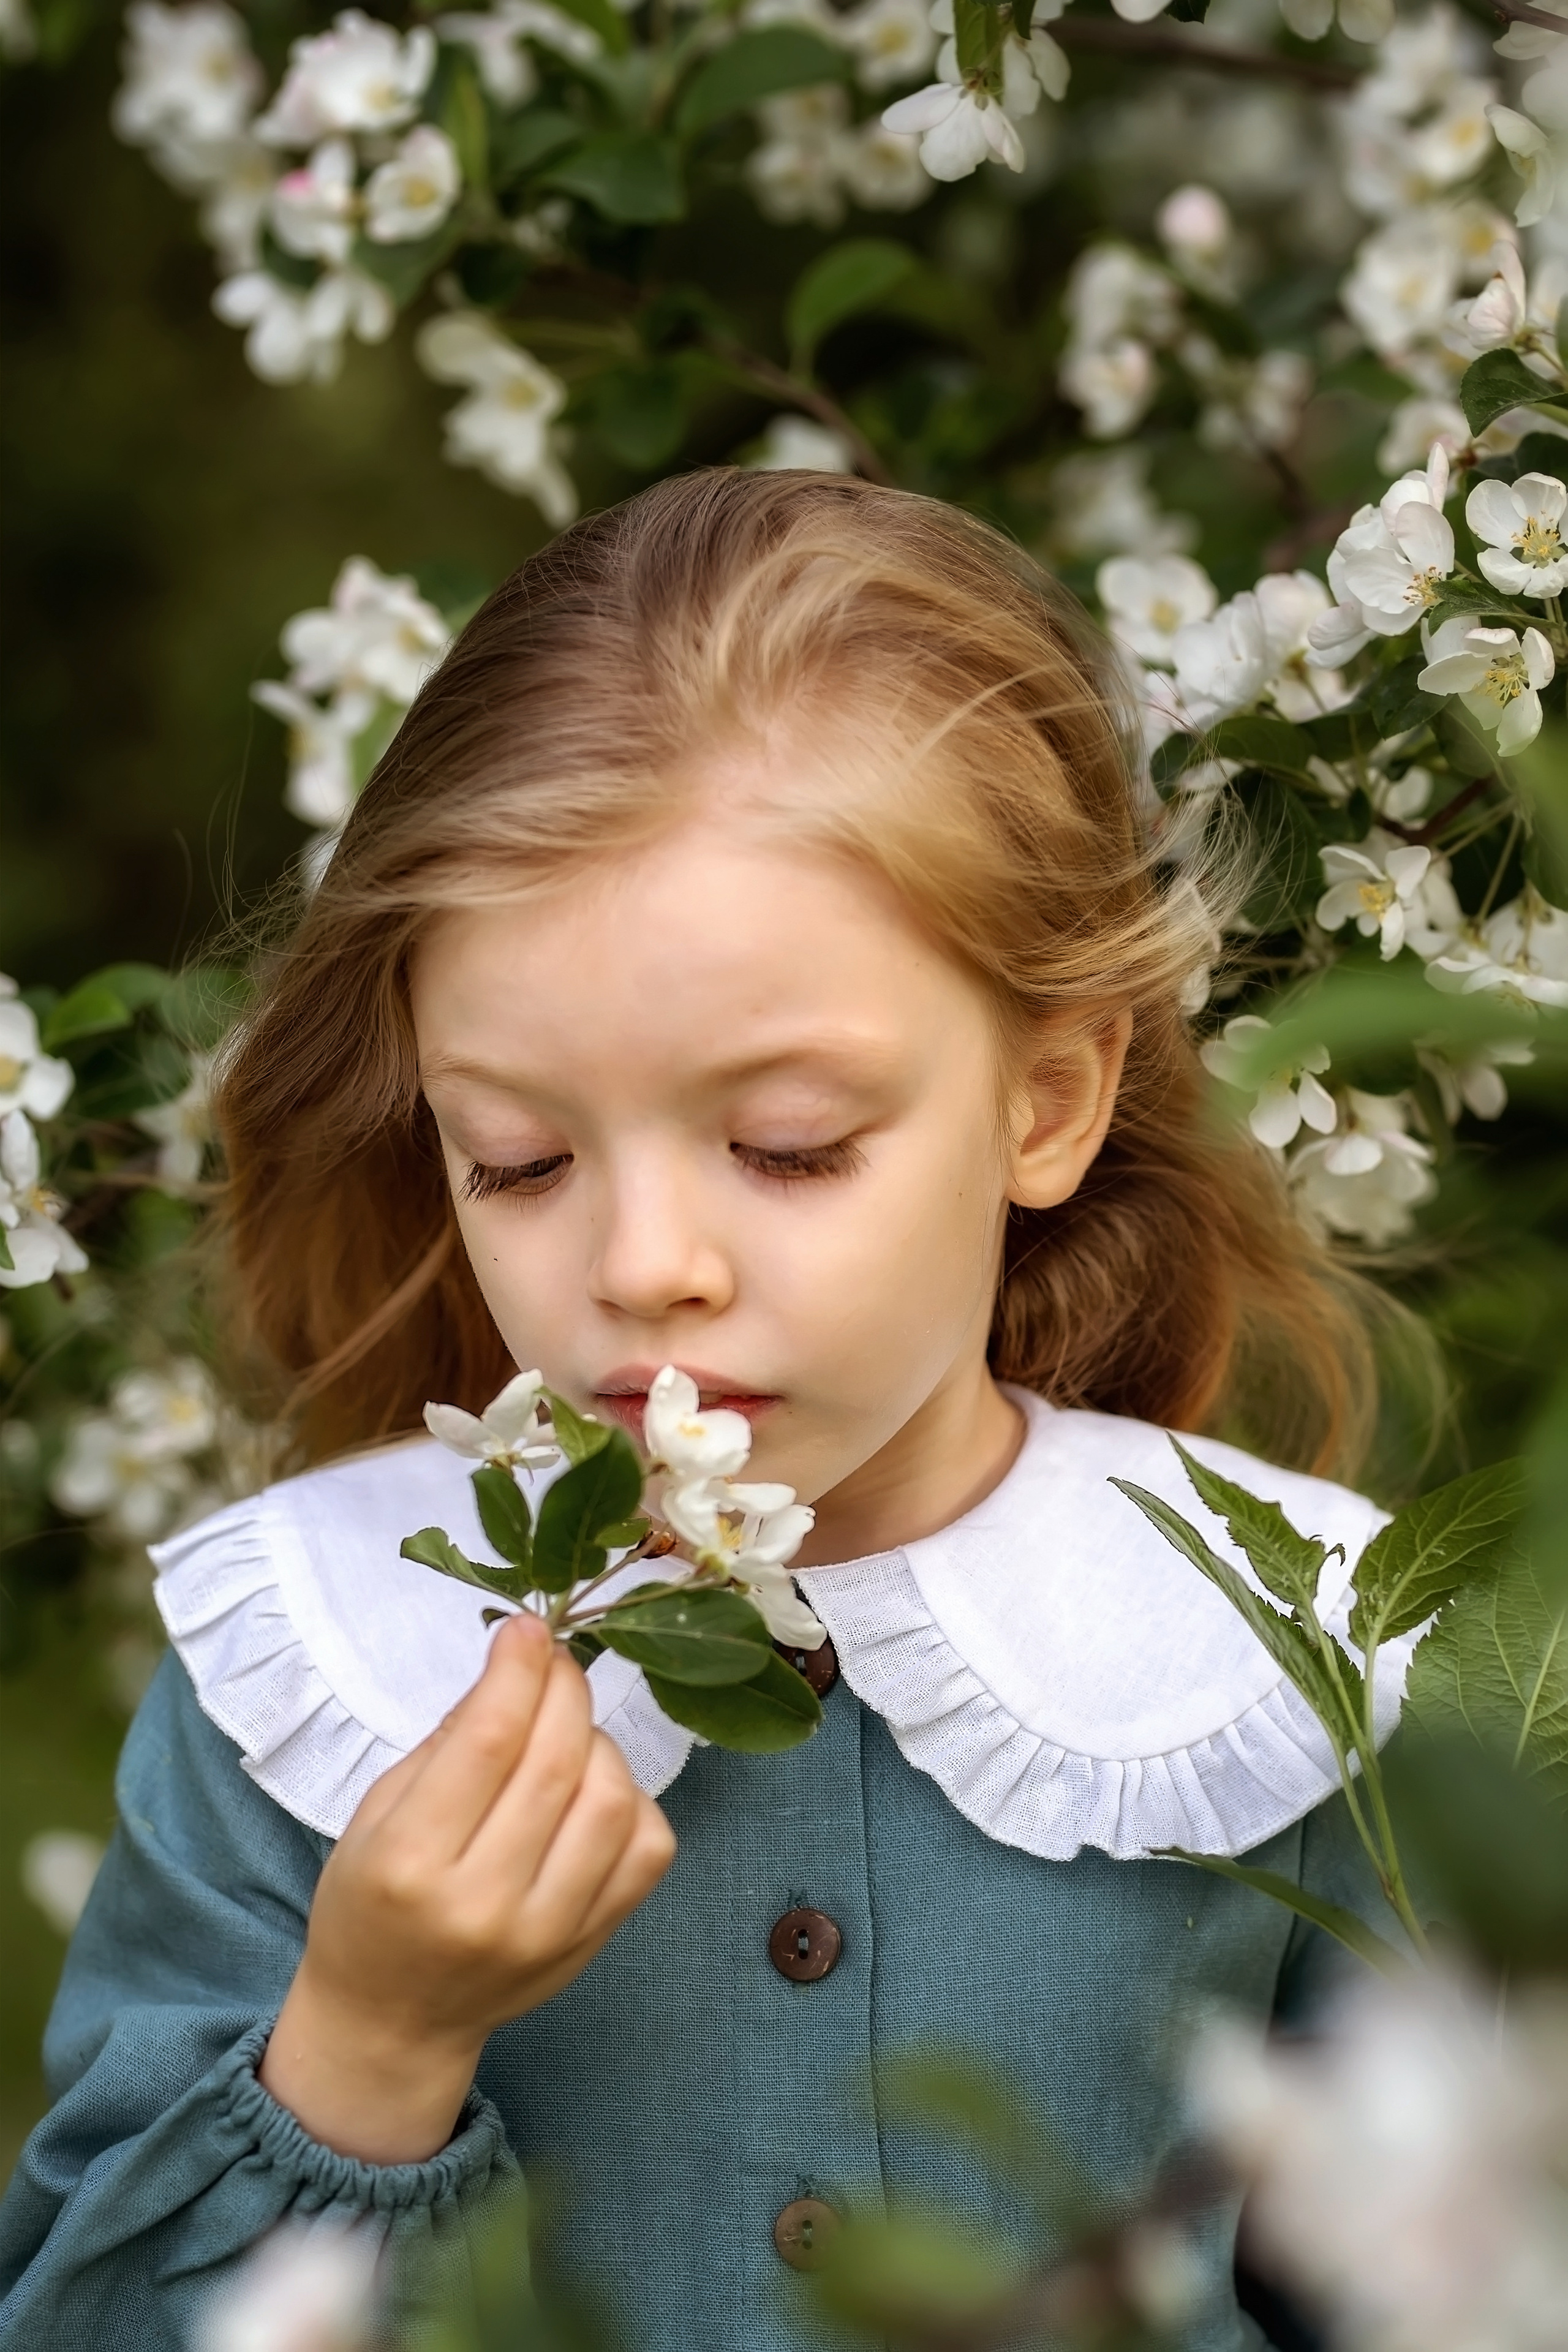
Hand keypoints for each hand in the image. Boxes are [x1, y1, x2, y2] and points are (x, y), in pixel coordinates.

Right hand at [259, 1613, 675, 2161]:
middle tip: (552, 1662)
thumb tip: (515, 1666)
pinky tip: (594, 1790)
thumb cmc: (372, 1902)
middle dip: (563, 1689)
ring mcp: (547, 1932)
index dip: (517, 1669)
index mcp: (411, 1863)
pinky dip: (633, 1800)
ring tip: (565, 1733)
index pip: (488, 1741)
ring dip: (597, 1742)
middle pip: (556, 1763)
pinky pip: (648, 1850)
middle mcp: (484, 1903)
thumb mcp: (377, 1814)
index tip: (526, 1627)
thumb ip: (447, 1741)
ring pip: (611, 1801)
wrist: (393, 2020)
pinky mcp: (590, 1945)